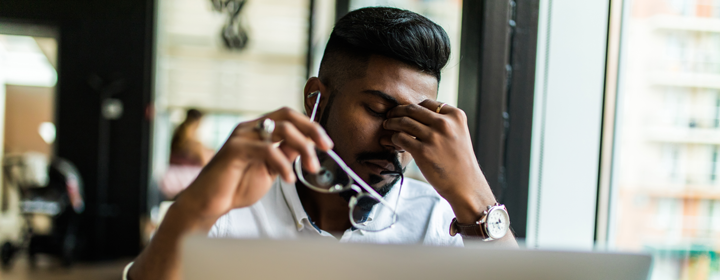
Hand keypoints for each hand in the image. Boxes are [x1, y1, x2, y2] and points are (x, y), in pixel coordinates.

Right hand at [174, 107, 333, 229]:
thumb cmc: (236, 186)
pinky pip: (267, 149)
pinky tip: (288, 178)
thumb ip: (285, 154)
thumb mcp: (270, 169)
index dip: (311, 127)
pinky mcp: (235, 149)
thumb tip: (306, 145)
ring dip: (302, 148)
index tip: (327, 144)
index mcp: (259, 130)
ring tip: (311, 168)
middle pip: (287, 116)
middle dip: (311, 130)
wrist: (210, 202)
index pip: (289, 117)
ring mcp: (242, 136)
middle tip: (326, 148)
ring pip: (281, 130)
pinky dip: (283, 163)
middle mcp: (251, 128)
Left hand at [384, 100, 495, 223]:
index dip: (413, 107)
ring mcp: (433, 137)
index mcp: (455, 116)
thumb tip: (416, 114)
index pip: (427, 103)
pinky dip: (393, 138)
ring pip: (403, 122)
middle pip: (412, 110)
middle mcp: (445, 123)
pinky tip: (392, 141)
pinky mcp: (422, 151)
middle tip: (390, 115)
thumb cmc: (460, 161)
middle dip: (397, 111)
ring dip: (391, 123)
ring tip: (387, 126)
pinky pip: (400, 138)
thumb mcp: (458, 133)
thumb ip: (443, 122)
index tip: (405, 112)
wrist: (465, 185)